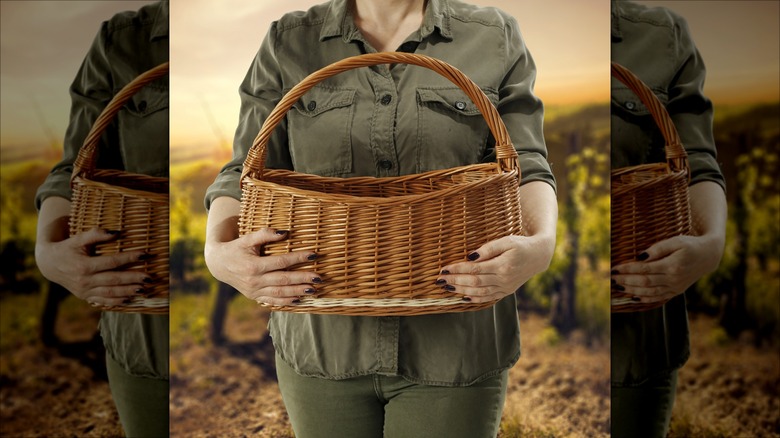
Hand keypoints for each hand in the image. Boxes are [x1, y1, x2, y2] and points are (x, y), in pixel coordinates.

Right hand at [35, 228, 151, 306]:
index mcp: (84, 265)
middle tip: (150, 277)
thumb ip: (96, 234)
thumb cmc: (67, 248)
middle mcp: (84, 280)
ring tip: (144, 289)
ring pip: (110, 293)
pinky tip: (130, 299)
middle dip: (133, 278)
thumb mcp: (79, 238)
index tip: (145, 254)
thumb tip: (117, 232)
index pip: (112, 262)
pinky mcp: (85, 297)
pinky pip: (103, 301)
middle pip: (114, 280)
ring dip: (128, 292)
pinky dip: (117, 301)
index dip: (129, 258)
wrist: (49, 264)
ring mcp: (84, 291)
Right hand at [204, 228, 319, 305]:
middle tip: (319, 277)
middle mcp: (254, 280)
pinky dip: (286, 302)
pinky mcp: (254, 297)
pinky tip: (299, 299)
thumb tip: (285, 232)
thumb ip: (265, 234)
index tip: (314, 254)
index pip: (281, 262)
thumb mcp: (248, 238)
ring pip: (279, 293)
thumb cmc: (236, 248)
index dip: (298, 258)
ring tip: (313, 289)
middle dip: (302, 279)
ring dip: (298, 292)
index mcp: (253, 265)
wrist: (219, 264)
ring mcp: (254, 291)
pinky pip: (272, 301)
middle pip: (283, 280)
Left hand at [436, 234, 554, 303]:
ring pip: (479, 293)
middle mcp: (504, 279)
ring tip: (447, 287)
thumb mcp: (506, 241)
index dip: (458, 269)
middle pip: (474, 282)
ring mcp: (505, 287)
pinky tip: (462, 297)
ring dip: (461, 290)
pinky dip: (474, 299)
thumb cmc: (521, 244)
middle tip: (439, 280)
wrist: (539, 256)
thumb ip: (488, 249)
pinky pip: (488, 298)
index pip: (475, 269)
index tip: (443, 269)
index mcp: (503, 265)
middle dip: (455, 281)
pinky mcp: (506, 292)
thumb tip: (470, 256)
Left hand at [611, 234, 722, 304]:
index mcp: (673, 266)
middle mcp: (674, 279)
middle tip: (611, 279)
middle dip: (626, 281)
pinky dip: (644, 298)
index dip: (628, 269)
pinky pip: (658, 298)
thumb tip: (640, 257)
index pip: (645, 269)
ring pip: (650, 292)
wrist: (708, 256)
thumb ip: (657, 248)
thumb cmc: (690, 244)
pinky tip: (633, 296)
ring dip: (632, 290)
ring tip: (618, 286)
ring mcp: (675, 287)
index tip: (614, 268)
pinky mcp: (676, 291)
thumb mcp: (675, 241)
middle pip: (645, 282)